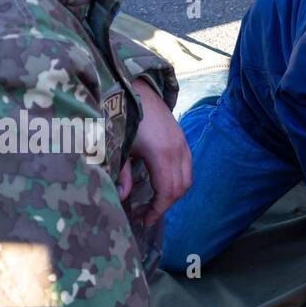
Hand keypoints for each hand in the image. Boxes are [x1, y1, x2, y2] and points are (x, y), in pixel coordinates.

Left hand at [128, 78, 191, 225]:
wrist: (136, 86)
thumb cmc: (123, 115)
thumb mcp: (118, 145)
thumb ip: (121, 173)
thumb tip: (122, 197)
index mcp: (161, 154)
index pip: (167, 192)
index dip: (157, 210)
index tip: (144, 220)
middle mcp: (177, 151)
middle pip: (180, 189)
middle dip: (164, 206)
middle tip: (146, 214)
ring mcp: (183, 144)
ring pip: (187, 180)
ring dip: (172, 195)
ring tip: (155, 202)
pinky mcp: (182, 140)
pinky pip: (187, 168)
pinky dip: (177, 181)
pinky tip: (162, 184)